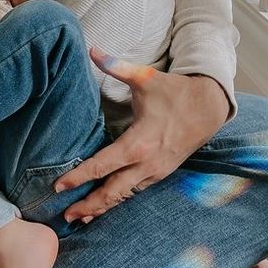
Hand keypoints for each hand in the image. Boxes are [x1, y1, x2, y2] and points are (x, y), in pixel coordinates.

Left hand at [55, 48, 229, 221]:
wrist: (210, 107)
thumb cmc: (174, 92)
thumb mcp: (145, 78)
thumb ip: (116, 65)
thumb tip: (92, 48)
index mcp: (139, 143)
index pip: (101, 166)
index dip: (78, 177)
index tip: (58, 186)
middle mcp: (146, 164)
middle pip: (112, 192)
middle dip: (88, 206)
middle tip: (65, 217)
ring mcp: (155, 172)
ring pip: (125, 196)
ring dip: (103, 208)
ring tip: (80, 218)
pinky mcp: (161, 173)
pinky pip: (136, 192)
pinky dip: (119, 201)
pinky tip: (105, 206)